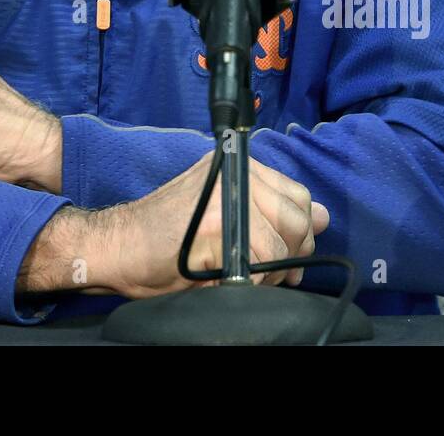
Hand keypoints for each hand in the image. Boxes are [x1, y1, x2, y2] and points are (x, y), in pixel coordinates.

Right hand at [20, 152, 327, 298]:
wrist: (120, 245)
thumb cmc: (170, 234)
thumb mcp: (225, 212)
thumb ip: (272, 211)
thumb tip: (323, 216)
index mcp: (237, 166)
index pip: (298, 196)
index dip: (301, 230)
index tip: (291, 252)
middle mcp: (235, 174)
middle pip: (295, 218)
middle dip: (292, 252)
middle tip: (273, 272)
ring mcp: (226, 197)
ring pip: (280, 241)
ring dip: (272, 269)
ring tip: (247, 274)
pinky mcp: (217, 226)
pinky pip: (260, 259)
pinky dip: (254, 278)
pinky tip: (232, 277)